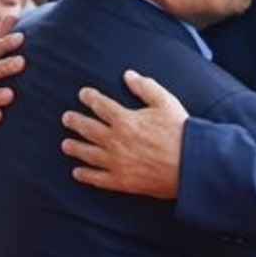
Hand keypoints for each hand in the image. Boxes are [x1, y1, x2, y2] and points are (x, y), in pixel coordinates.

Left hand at [60, 70, 187, 198]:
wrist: (190, 165)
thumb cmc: (180, 132)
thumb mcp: (165, 102)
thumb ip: (145, 87)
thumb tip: (128, 75)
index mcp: (124, 119)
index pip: (100, 105)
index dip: (89, 98)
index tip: (83, 94)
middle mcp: (115, 140)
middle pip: (87, 128)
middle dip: (75, 121)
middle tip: (66, 118)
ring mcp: (116, 162)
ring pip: (87, 154)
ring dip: (74, 148)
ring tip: (65, 145)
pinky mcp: (121, 181)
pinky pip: (97, 178)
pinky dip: (85, 175)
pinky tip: (77, 173)